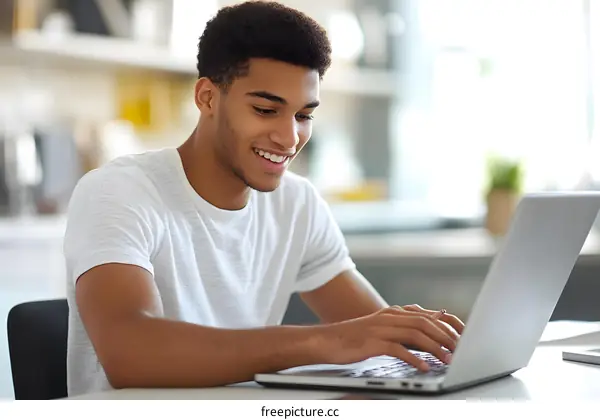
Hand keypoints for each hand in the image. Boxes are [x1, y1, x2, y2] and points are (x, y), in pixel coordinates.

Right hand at [314, 304, 464, 370]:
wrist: (326, 340)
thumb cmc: (355, 339)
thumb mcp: (382, 329)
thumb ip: (404, 329)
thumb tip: (431, 336)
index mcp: (395, 312)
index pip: (431, 315)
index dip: (451, 325)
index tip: (466, 337)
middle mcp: (391, 316)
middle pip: (427, 322)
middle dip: (447, 336)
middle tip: (463, 350)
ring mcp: (381, 327)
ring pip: (416, 333)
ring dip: (435, 347)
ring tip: (448, 360)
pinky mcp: (372, 342)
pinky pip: (398, 348)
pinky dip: (414, 358)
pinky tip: (424, 367)